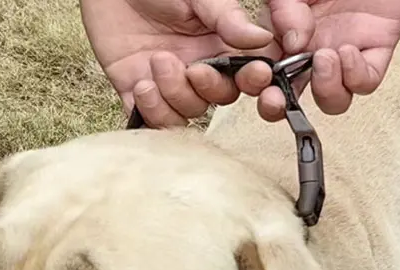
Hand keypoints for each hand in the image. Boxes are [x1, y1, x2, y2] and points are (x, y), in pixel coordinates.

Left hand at [81, 0, 274, 126]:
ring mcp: (169, 83)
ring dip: (174, 96)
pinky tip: (141, 86)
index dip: (253, 81)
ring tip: (156, 63)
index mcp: (218, 42)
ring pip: (187, 112)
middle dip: (207, 88)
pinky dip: (150, 111)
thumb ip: (227, 18)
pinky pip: (152, 121)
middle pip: (218, 98)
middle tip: (190, 67)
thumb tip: (261, 38)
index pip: (246, 73)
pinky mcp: (138, 92)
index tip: (252, 75)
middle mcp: (197, 66)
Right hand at [259, 0, 399, 116]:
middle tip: (275, 98)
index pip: (262, 72)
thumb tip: (292, 44)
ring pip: (330, 101)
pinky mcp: (373, 54)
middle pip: (288, 99)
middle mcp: (310, 54)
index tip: (258, 75)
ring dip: (323, 88)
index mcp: (283, 36)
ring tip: (324, 56)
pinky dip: (354, 76)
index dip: (255, 82)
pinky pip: (364, 84)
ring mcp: (341, 57)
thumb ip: (283, 9)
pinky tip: (347, 50)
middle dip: (276, 106)